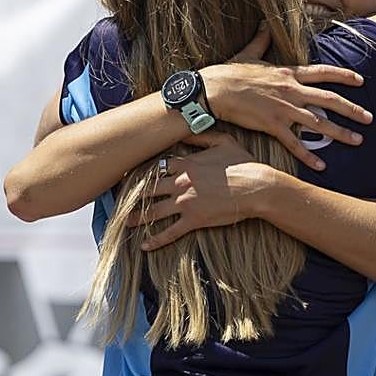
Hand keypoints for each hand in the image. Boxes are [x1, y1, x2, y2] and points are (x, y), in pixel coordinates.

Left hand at [135, 132, 274, 248]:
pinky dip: (156, 240)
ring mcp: (185, 203)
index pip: (158, 167)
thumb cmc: (244, 164)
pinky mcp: (193, 220)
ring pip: (154, 211)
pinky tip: (145, 245)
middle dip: (133, 194)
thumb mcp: (225, 141)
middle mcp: (180, 183)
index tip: (132, 175)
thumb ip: (204, 136)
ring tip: (125, 222)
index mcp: (186, 164)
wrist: (256, 187)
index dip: (144, 172)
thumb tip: (190, 129)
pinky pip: (170, 232)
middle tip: (119, 199)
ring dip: (138, 218)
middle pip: (150, 189)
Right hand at [201, 25, 370, 170]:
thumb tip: (265, 24)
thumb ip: (262, 39)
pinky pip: (295, 143)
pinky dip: (309, 156)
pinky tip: (321, 166)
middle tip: (370, 118)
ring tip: (358, 140)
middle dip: (353, 109)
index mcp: (288, 73)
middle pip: (329, 100)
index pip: (323, 72)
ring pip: (319, 123)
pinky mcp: (272, 125)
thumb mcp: (249, 53)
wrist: (214, 89)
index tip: (360, 80)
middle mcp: (291, 90)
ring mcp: (283, 108)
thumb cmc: (229, 72)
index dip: (344, 76)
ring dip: (341, 133)